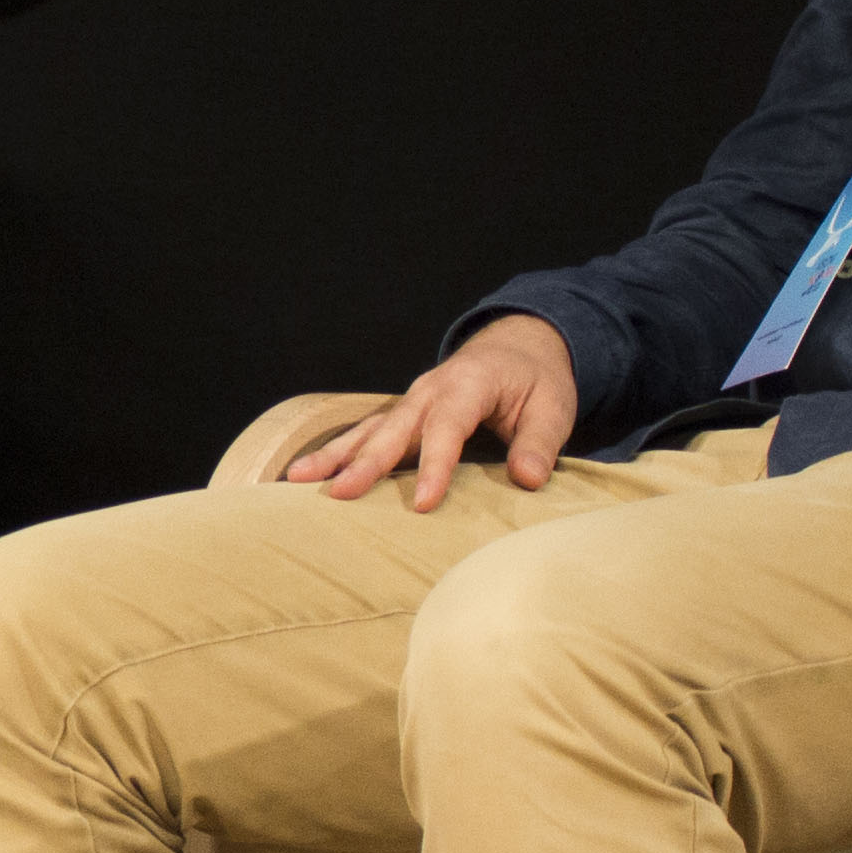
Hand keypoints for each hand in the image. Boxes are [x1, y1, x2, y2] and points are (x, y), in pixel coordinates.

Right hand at [292, 314, 580, 510]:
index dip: (435, 465)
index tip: (424, 504)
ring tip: (298, 480)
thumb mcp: (553, 406)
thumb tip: (527, 478)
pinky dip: (337, 453)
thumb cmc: (536, 380)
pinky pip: (366, 434)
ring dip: (335, 455)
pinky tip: (307, 475)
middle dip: (366, 462)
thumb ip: (540, 443)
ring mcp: (411, 401)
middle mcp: (430, 389)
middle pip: (394, 429)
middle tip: (342, 494)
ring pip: (369, 430)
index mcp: (468, 382)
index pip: (448, 426)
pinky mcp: (402, 415)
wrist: (517, 347)